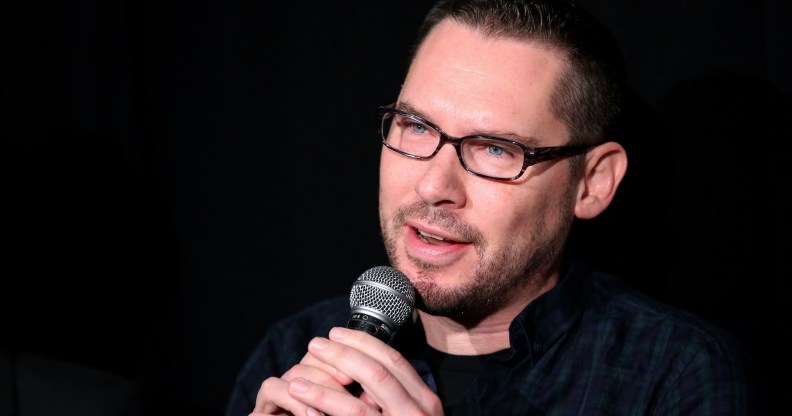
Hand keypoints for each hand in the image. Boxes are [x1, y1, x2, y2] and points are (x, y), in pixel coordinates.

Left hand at [251, 327, 442, 414]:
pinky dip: (324, 406)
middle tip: (315, 345)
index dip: (363, 343)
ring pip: (358, 404)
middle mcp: (417, 414)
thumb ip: (391, 392)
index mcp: (424, 400)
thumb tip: (356, 364)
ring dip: (323, 387)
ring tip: (297, 379)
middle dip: (342, 354)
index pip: (393, 360)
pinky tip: (303, 400)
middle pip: (377, 373)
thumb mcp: (408, 411)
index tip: (337, 334)